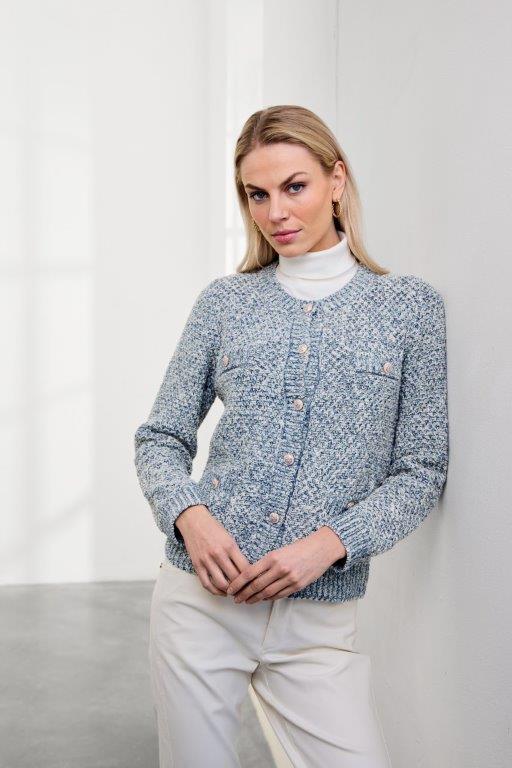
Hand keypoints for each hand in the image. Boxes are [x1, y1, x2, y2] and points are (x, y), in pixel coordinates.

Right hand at [176, 505, 250, 594]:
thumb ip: (236, 553)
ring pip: (221, 584)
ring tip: (234, 592)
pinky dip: (215, 591)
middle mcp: (219, 554)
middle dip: (242, 587)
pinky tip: (221, 592)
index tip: (253, 582)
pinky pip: (206, 584)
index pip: (245, 568)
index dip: (251, 578)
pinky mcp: (197, 565)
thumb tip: (246, 571)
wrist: (194, 521)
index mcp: (230, 546)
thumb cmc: (214, 528)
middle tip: (245, 590)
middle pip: (235, 578)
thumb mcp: (229, 537)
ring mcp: (207, 560)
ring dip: (229, 591)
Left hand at [225, 527, 345, 602]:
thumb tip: (250, 577)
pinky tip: (262, 599)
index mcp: (272, 557)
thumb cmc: (298, 548)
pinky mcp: (297, 586)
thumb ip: (266, 563)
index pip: (249, 573)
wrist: (320, 548)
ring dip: (254, 599)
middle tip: (235, 599)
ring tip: (246, 601)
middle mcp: (279, 569)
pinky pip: (279, 595)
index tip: (230, 589)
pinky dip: (269, 598)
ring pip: (267, 593)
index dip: (238, 583)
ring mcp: (289, 578)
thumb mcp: (279, 551)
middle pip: (256, 586)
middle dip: (243, 594)